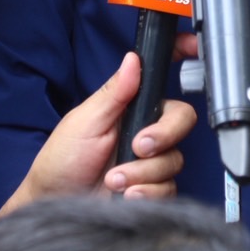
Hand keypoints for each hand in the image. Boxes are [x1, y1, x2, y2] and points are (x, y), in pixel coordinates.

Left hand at [1, 52, 195, 214]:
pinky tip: (126, 194)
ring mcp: (151, 160)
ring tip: (114, 179)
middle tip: (137, 147)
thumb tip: (132, 59)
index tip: (192, 48)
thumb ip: (113, 93)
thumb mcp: (85, 121)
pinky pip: (169, 187)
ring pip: (174, 158)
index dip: (181, 59)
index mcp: (131, 106)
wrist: (56, 203)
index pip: (161, 78)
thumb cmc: (62, 159)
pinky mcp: (153, 188)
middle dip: (163, 135)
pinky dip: (147, 192)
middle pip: (181, 120)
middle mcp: (146, 129)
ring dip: (142, 172)